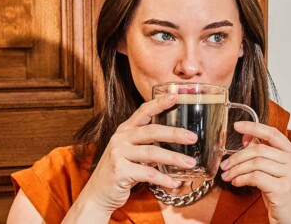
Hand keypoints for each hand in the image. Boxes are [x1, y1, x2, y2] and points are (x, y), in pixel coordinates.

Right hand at [81, 94, 197, 213]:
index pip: (143, 111)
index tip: (175, 96)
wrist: (98, 194)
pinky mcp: (119, 171)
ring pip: (152, 153)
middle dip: (175, 133)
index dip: (159, 103)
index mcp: (125, 130)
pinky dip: (163, 179)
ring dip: (174, 158)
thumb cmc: (120, 171)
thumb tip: (176, 143)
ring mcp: (118, 154)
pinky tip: (174, 183)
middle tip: (193, 137)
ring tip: (190, 163)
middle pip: (152, 131)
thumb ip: (148, 145)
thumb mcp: (131, 152)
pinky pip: (148, 174)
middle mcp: (121, 138)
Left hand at [220, 121, 290, 223]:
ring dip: (236, 169)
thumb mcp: (275, 172)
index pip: (273, 133)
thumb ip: (264, 154)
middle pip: (259, 149)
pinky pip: (255, 177)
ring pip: (255, 163)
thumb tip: (247, 138)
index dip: (253, 127)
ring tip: (228, 175)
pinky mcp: (283, 189)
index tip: (237, 125)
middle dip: (237, 156)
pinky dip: (241, 178)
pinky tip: (236, 182)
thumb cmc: (284, 197)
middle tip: (225, 164)